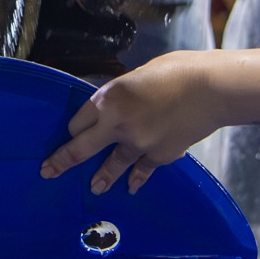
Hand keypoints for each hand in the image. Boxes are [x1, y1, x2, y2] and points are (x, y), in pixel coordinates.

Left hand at [40, 50, 222, 193]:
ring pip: (111, 165)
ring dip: (101, 177)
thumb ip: (122, 94)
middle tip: (48, 171)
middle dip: (62, 161)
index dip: (74, 127)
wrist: (211, 88)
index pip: (79, 119)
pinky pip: (142, 170)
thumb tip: (117, 107)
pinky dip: (137, 178)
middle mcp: (117, 123)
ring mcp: (137, 143)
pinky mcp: (158, 155)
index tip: (70, 134)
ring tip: (95, 187)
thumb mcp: (138, 75)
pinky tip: (132, 186)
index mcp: (109, 98)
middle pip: (81, 147)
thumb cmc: (177, 71)